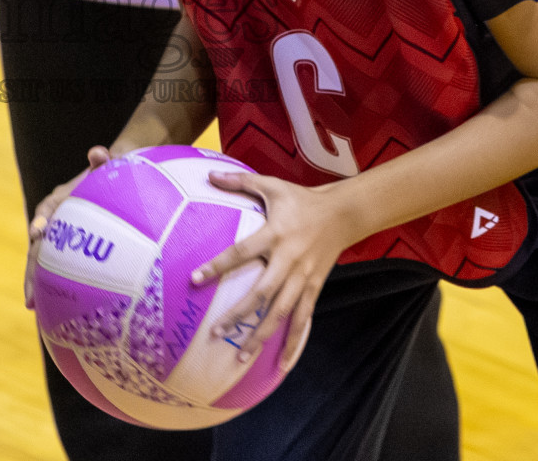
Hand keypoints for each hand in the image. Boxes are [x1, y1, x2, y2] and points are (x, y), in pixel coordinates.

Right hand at [23, 145, 112, 308]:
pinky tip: (58, 313)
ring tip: (34, 308)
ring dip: (37, 284)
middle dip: (31, 271)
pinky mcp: (70, 252)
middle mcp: (54, 222)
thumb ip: (103, 161)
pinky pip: (60, 271)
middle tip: (30, 296)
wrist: (116, 179)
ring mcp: (60, 239)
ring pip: (44, 263)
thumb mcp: (110, 166)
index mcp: (59, 200)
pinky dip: (56, 288)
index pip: (46, 210)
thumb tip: (97, 152)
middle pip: (38, 247)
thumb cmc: (112, 173)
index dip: (40, 222)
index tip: (38, 234)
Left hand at [189, 170, 353, 373]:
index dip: (217, 266)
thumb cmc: (302, 199)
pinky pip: (303, 319)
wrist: (344, 213)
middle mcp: (289, 259)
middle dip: (238, 315)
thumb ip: (240, 181)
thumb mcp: (272, 185)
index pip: (240, 252)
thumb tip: (210, 174)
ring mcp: (303, 277)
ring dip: (261, 336)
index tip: (194, 279)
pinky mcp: (314, 288)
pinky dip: (294, 342)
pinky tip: (282, 364)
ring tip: (241, 357)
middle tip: (215, 333)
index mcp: (275, 234)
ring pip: (281, 313)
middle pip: (261, 293)